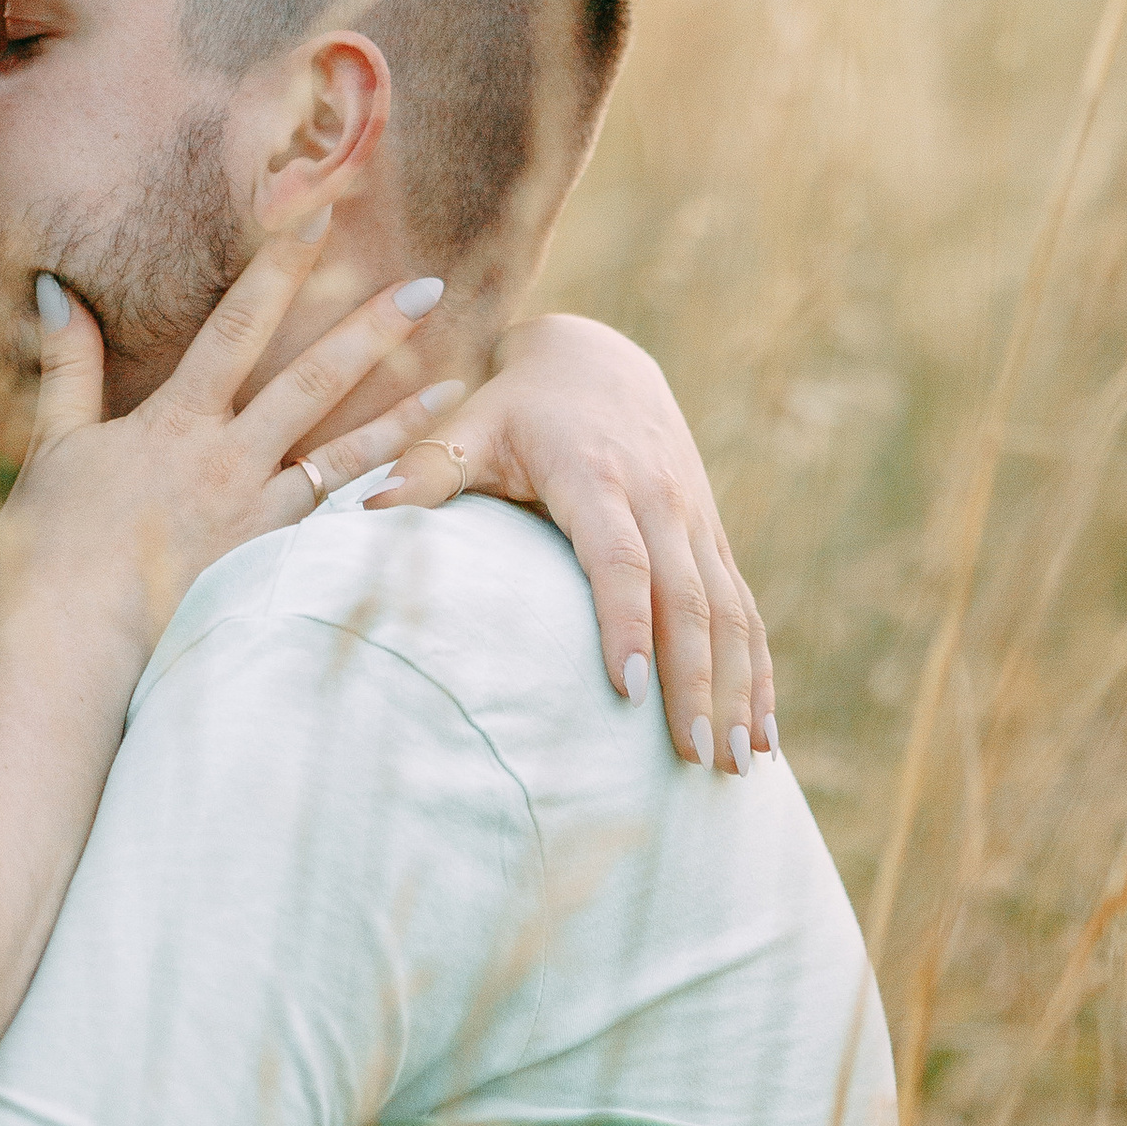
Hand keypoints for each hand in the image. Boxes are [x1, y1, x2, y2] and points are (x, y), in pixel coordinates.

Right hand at [0, 202, 463, 652]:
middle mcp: (228, 462)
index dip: (280, 267)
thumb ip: (66, 363)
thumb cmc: (50, 547)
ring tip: (459, 384)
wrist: (69, 645)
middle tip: (431, 286)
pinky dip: (383, 505)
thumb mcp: (54, 444)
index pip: (238, 327)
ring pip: (346, 455)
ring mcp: (256, 519)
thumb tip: (55, 287)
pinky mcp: (269, 570)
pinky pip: (339, 530)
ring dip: (404, 415)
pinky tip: (424, 487)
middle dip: (373, 328)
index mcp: (175, 422)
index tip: (321, 215)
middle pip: (314, 381)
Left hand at [353, 311, 775, 774]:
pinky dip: (756, 671)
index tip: (628, 690)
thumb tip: (364, 512)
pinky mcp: (713, 536)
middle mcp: (659, 497)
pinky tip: (762, 734)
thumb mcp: (469, 422)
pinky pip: (745, 608)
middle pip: (689, 598)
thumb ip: (425, 467)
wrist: (596, 358)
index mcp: (596, 474)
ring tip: (737, 767)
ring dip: (738, 688)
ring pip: (730, 610)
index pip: (618, 556)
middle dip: (697, 680)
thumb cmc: (516, 403)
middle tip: (695, 758)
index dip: (625, 621)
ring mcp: (695, 519)